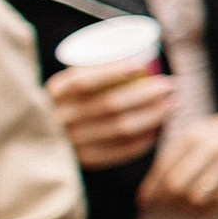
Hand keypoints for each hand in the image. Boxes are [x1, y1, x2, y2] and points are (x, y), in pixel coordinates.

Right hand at [46, 58, 174, 168]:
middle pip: (110, 104)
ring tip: (172, 104)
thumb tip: (142, 57)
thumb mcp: (68, 86)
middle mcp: (61, 119)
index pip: (84, 81)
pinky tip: (158, 129)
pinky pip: (121, 150)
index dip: (113, 72)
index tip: (142, 65)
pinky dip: (144, 139)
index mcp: (55, 94)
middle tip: (169, 85)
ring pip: (120, 128)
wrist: (45, 143)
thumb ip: (92, 72)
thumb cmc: (69, 104)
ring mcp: (73, 143)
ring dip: (152, 115)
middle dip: (146, 93)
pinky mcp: (86, 161)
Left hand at [139, 103, 217, 209]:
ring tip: (183, 207)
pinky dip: (206, 210)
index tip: (147, 200)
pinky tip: (202, 207)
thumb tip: (144, 197)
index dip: (152, 189)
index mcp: (194, 135)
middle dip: (167, 200)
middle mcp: (212, 146)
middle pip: (177, 184)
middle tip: (166, 205)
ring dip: (186, 207)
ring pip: (198, 197)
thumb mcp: (193, 137)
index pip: (164, 169)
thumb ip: (169, 161)